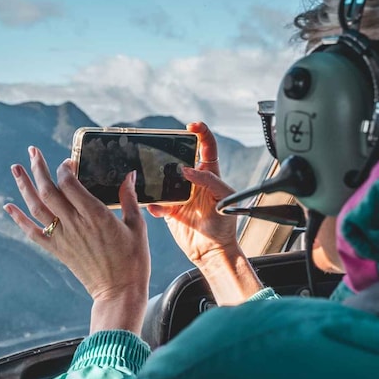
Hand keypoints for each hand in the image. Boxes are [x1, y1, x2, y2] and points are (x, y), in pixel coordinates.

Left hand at [4, 146, 149, 333]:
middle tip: (33, 151)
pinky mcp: (57, 250)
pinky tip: (8, 206)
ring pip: (37, 207)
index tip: (69, 162)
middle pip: (49, 190)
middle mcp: (75, 223)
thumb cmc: (133, 260)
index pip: (70, 183)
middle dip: (39, 168)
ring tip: (16, 168)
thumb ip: (129, 198)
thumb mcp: (137, 226)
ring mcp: (63, 237)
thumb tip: (129, 174)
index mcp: (95, 214)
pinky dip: (19, 219)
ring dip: (24, 186)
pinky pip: (32, 232)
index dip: (66, 168)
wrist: (119, 292)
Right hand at [146, 122, 261, 304]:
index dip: (201, 132)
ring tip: (154, 178)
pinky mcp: (169, 210)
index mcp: (210, 174)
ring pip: (163, 178)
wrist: (212, 251)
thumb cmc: (224, 225)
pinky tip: (158, 208)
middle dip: (170, 151)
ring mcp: (180, 195)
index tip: (192, 126)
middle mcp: (193, 181)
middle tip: (163, 148)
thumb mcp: (224, 197)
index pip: (207, 146)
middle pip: (179, 158)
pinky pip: (157, 203)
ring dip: (157, 178)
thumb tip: (187, 170)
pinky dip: (155, 205)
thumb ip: (209, 181)